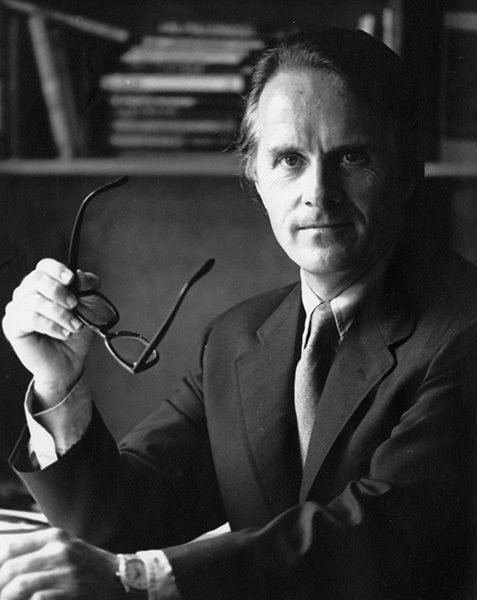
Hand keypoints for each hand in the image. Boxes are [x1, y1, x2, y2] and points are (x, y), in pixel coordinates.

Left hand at [0, 528, 123, 599]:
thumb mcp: (67, 549)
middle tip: (0, 595)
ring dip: (7, 597)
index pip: (11, 547)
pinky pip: (37, 598)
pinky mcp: (71, 592)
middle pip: (11, 568)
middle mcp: (59, 551)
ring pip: (19, 585)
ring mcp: (65, 572)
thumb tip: (7, 566)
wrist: (122, 579)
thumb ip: (41, 552)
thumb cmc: (90, 567)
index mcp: (55, 538)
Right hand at [2, 258, 98, 408]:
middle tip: (74, 306)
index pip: (45, 265)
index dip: (57, 269)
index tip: (71, 279)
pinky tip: (63, 333)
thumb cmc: (76, 332)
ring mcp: (18, 307)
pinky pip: (30, 318)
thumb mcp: (91, 306)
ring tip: (74, 326)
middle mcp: (28, 292)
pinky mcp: (12, 324)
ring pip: (35, 300)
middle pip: (37, 278)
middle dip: (59, 292)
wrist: (69, 361)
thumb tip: (80, 275)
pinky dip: (51, 326)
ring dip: (60, 314)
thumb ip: (88, 288)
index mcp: (46, 283)